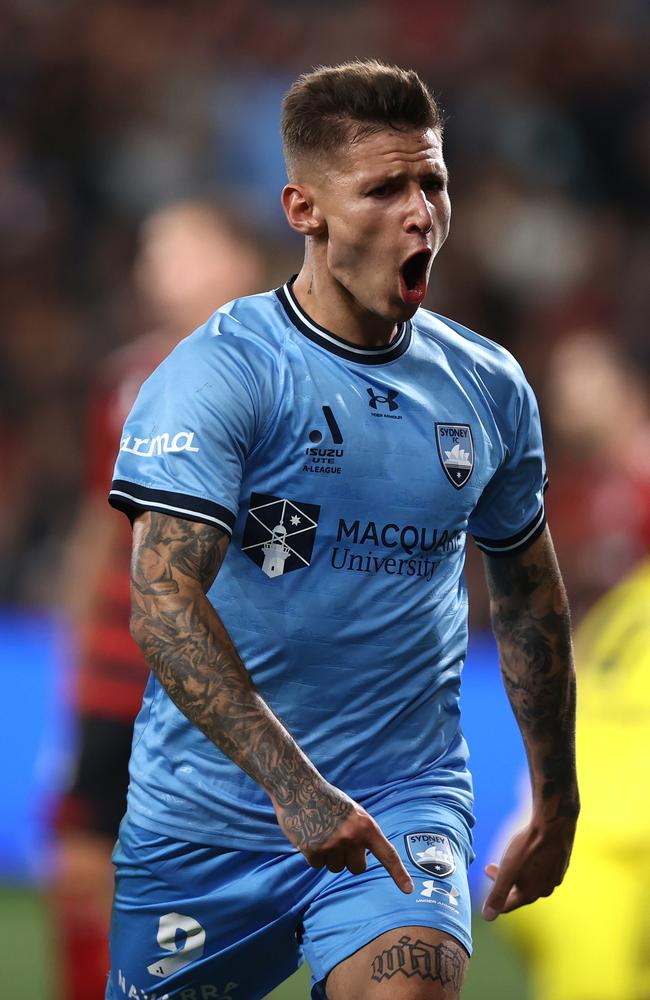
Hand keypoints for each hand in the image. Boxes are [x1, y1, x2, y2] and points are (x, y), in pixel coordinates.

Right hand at [271, 779, 413, 893]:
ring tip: (321, 833)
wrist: (299, 788)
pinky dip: (313, 856)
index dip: (398, 873)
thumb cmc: (327, 799)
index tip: (408, 890)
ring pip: (336, 868)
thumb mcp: (353, 812)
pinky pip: (317, 865)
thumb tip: (364, 855)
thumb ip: (361, 832)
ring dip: (329, 857)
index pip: (386, 854)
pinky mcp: (313, 850)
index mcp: (366, 826)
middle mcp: (352, 837)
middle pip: (358, 869)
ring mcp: (332, 845)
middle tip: (339, 842)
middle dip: (350, 861)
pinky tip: (309, 836)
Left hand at [482, 815, 576, 920]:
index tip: (485, 875)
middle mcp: (544, 890)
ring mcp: (555, 878)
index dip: (492, 896)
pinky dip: (531, 865)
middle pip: (518, 891)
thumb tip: (487, 918)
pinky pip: (542, 870)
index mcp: (530, 894)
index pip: (507, 904)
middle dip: (503, 881)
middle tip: (490, 867)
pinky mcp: (561, 865)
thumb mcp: (507, 870)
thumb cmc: (528, 847)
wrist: (554, 825)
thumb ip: (497, 894)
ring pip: (531, 880)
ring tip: (509, 860)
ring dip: (517, 873)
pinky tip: (528, 854)